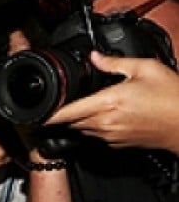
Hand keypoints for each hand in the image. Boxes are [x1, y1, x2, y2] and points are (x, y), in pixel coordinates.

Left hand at [45, 52, 178, 153]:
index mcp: (107, 102)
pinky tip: (104, 115)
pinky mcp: (117, 144)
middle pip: (69, 122)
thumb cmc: (172, 97)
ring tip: (82, 107)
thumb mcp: (146, 69)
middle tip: (58, 104)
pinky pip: (96, 136)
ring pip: (81, 129)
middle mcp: (104, 123)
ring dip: (77, 119)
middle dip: (62, 114)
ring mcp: (109, 136)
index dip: (47, 114)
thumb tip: (95, 56)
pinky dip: (93, 126)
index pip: (65, 113)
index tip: (35, 113)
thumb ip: (115, 63)